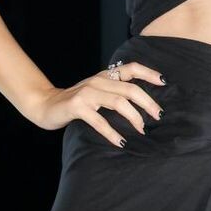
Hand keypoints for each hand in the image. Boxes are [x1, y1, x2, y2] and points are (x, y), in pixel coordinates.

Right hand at [24, 58, 165, 146]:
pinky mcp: (77, 107)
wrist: (46, 105)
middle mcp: (98, 81)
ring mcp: (87, 93)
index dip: (149, 73)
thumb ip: (114, 91)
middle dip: (149, 103)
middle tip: (158, 117)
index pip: (131, 68)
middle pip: (131, 89)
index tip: (164, 82)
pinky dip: (112, 133)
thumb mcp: (97, 91)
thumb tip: (143, 103)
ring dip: (135, 117)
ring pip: (119, 102)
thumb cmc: (76, 102)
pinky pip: (100, 121)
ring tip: (142, 130)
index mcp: (105, 76)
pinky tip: (121, 142)